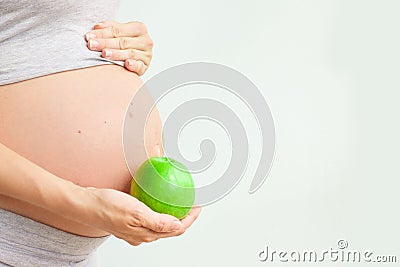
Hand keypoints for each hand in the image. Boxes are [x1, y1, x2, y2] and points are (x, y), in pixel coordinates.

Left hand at [85, 21, 153, 75]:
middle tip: (92, 45)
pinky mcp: (145, 66)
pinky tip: (127, 64)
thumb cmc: (127, 44)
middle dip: (105, 43)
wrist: (138, 57)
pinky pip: (139, 65)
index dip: (103, 33)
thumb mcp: (120, 32)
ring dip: (116, 54)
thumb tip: (97, 27)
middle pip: (123, 41)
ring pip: (129, 53)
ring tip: (104, 54)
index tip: (89, 37)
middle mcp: (145, 40)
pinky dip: (133, 65)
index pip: (118, 30)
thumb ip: (110, 28)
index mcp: (139, 28)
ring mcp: (146, 54)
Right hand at [86, 187, 200, 245]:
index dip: (190, 219)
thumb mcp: (135, 212)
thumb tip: (178, 226)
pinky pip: (148, 216)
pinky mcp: (128, 221)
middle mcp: (142, 234)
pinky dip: (157, 208)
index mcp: (146, 235)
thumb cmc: (107, 207)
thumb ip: (157, 221)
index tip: (198, 207)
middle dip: (184, 217)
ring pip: (159, 223)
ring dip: (171, 213)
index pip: (176, 230)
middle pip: (170, 228)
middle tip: (191, 202)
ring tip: (178, 199)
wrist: (85, 204)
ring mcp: (135, 229)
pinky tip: (157, 197)